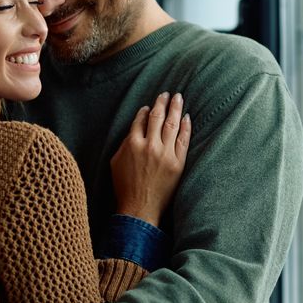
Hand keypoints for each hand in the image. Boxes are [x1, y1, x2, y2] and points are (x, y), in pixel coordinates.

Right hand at [110, 91, 190, 225]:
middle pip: (157, 117)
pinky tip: (187, 118)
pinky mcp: (177, 163)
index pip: (140, 120)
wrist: (139, 208)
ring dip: (176, 108)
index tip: (149, 106)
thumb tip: (134, 131)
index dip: (145, 111)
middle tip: (167, 94)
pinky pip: (183, 140)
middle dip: (162, 103)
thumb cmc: (125, 187)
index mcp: (132, 144)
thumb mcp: (116, 162)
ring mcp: (165, 154)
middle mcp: (149, 146)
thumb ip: (124, 144)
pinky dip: (185, 127)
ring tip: (178, 98)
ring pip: (172, 124)